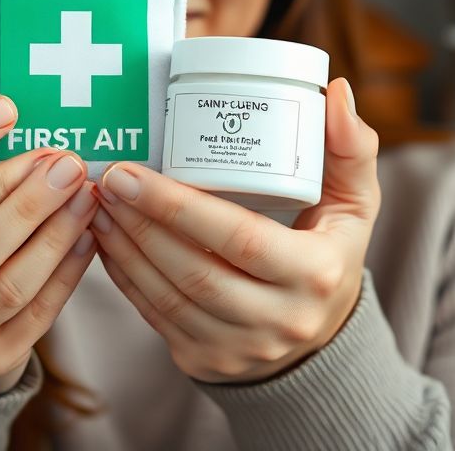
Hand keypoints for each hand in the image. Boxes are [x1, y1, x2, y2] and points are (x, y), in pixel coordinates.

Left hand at [91, 77, 379, 383]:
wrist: (318, 338)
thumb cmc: (329, 253)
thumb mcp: (355, 205)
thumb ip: (350, 149)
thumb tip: (335, 92)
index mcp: (317, 273)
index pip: (240, 238)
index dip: (179, 207)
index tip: (132, 172)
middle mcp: (280, 319)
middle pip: (195, 271)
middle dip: (141, 223)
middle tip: (107, 180)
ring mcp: (241, 348)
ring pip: (167, 298)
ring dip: (124, 249)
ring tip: (99, 204)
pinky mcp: (206, 362)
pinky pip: (155, 317)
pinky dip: (124, 277)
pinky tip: (106, 241)